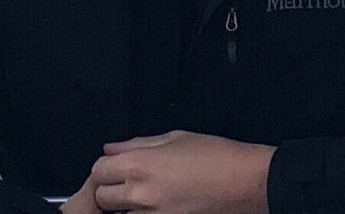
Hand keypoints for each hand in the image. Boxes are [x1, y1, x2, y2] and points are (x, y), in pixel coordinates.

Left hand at [70, 129, 274, 213]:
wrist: (247, 184)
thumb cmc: (218, 157)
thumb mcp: (176, 138)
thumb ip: (138, 144)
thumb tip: (112, 148)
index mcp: (141, 164)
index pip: (98, 170)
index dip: (105, 168)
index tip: (114, 167)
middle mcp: (141, 194)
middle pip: (101, 197)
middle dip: (110, 189)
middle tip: (128, 182)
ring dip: (125, 206)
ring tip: (147, 194)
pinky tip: (158, 205)